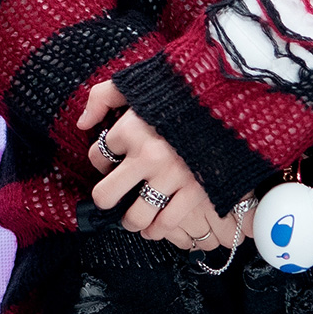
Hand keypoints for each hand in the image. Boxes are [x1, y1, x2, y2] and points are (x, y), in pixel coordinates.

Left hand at [77, 80, 234, 252]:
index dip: (101, 158)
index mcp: (131, 129)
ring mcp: (172, 177)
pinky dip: (156, 229)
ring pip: (134, 217)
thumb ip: (102, 97)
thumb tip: (83, 123)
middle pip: (105, 196)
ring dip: (130, 219)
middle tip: (112, 196)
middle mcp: (148, 156)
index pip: (97, 156)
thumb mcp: (135, 84)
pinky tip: (153, 224)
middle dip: (106, 198)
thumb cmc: (178, 93)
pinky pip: (165, 224)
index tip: (113, 157)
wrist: (229, 101)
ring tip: (132, 215)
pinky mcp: (196, 192)